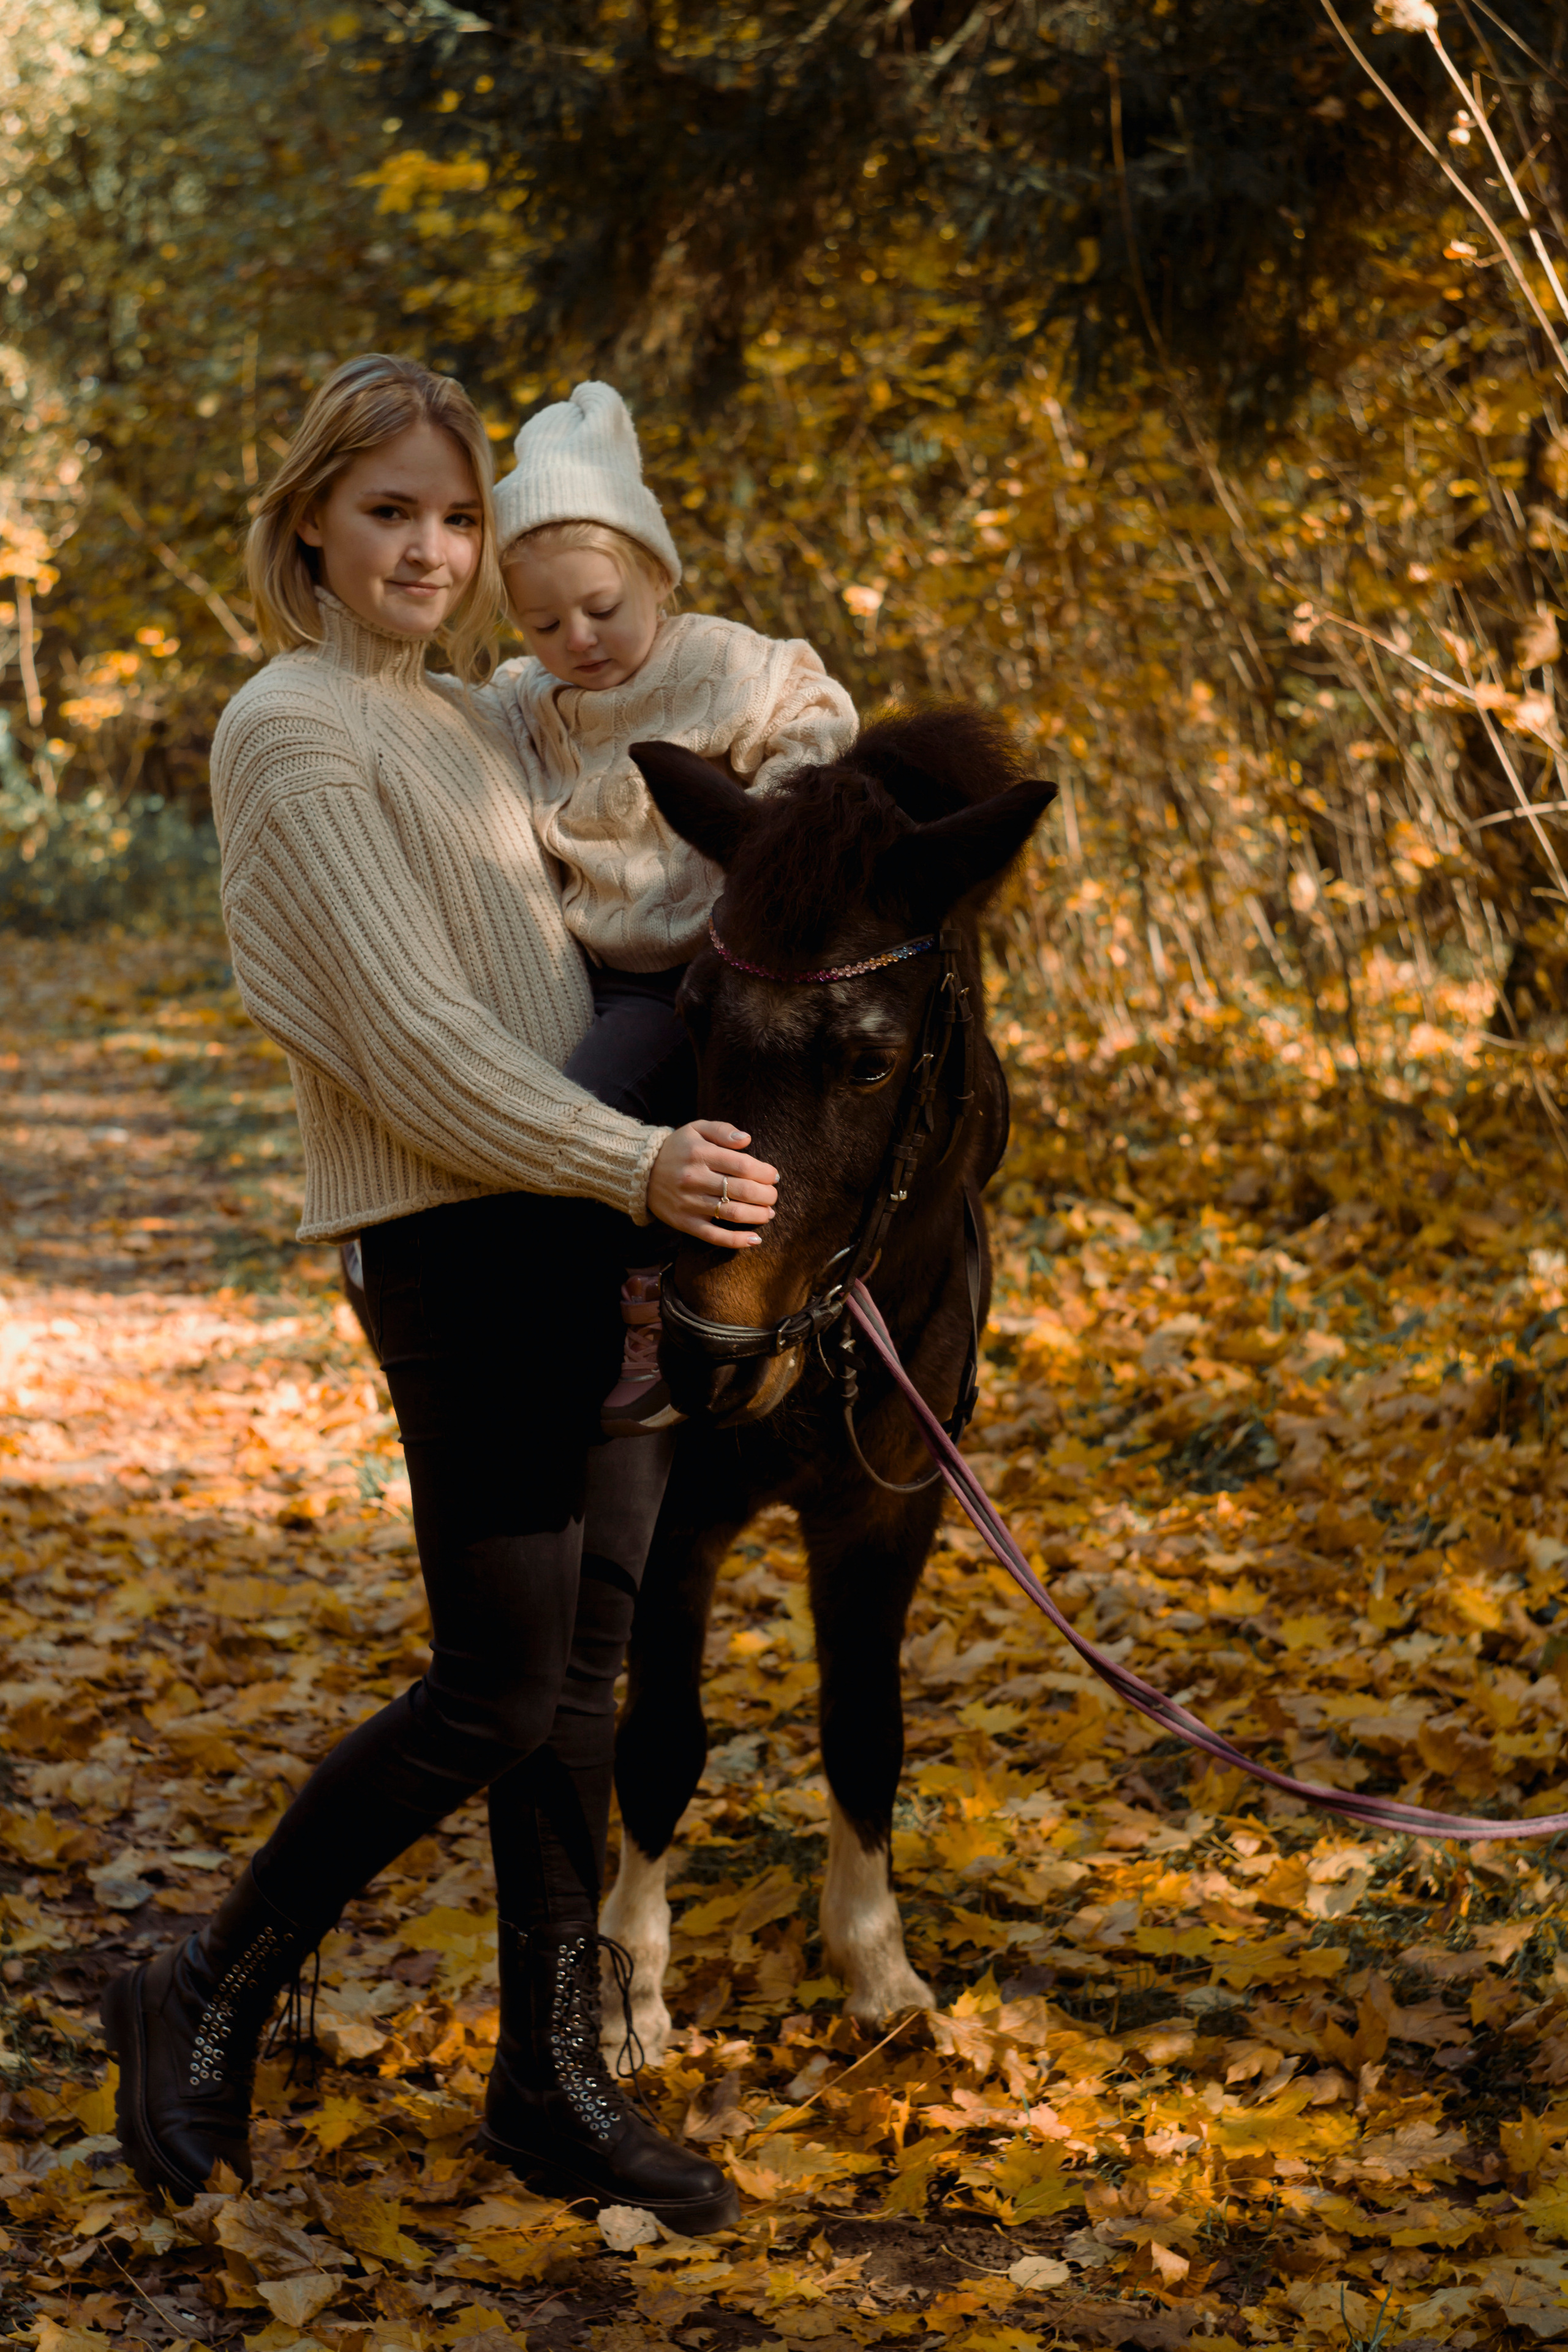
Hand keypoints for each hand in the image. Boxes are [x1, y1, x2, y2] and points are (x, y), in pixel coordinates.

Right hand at [648, 1120, 778, 1248]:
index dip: (765, 1173)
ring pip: (732, 1214)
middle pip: (742, 1190)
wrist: (640, 1172)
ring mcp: (689, 1203)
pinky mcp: (684, 1222)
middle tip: (773, 1195)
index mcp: (700, 1154)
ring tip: (769, 1213)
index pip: (743, 1166)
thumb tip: (747, 1140)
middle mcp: (695, 1179)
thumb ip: (722, 1130)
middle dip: (766, 1195)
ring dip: (758, 1215)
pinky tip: (755, 1239)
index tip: (773, 1176)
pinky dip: (737, 1241)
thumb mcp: (696, 1129)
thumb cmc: (677, 1149)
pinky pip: (714, 1236)